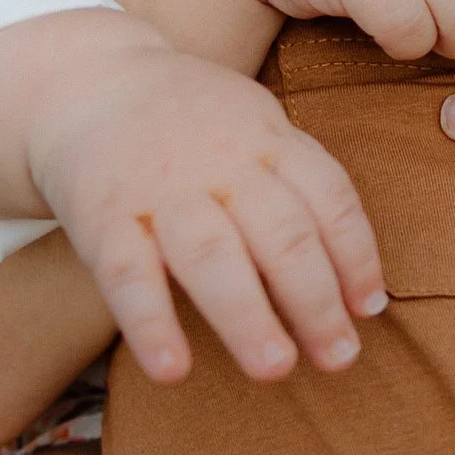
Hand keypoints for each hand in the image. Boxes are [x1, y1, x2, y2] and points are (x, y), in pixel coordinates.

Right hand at [0, 9, 385, 386]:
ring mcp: (160, 188)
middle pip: (281, 233)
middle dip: (315, 300)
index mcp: (267, 139)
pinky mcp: (102, 215)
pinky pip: (128, 274)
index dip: (355, 256)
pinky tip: (173, 371)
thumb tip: (355, 286)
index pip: (329, 197)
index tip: (367, 310)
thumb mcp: (254, 127)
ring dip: (248, 316)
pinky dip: (151, 324)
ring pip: (212, 254)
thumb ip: (299, 190)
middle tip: (339, 359)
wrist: (87, 84)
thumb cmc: (191, 126)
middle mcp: (221, 162)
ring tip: (276, 370)